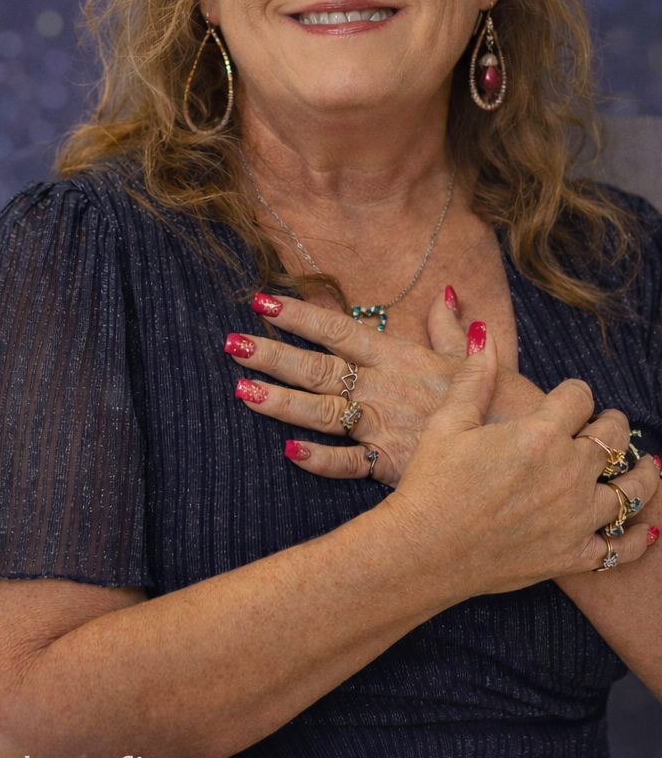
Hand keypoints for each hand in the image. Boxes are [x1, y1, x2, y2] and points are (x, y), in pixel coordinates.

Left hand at [225, 289, 484, 484]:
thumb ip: (450, 327)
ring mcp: (383, 426)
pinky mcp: (390, 465)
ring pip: (321, 412)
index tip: (261, 299)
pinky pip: (347, 463)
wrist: (525, 450)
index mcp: (397, 357)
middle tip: (231, 343)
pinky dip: (319, 460)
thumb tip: (445, 292)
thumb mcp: (474, 358)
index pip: (338, 328)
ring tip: (241, 390)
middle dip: (273, 354)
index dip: (299, 314)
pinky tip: (288, 453)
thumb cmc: (500, 402)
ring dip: (280, 402)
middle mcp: (383, 388)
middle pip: (317, 368)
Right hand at [384, 335, 659, 595]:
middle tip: (604, 425)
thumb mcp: (448, 424)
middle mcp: (568, 473)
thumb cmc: (430, 485)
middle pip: (611, 436)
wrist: (424, 552)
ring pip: (631, 489)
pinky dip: (638, 539)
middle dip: (609, 424)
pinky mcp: (573, 556)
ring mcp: (576, 518)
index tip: (568, 397)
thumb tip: (485, 337)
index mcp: (539, 435)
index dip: (574, 392)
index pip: (579, 397)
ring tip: (646, 466)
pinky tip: (646, 528)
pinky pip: (621, 549)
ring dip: (641, 474)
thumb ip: (474, 380)